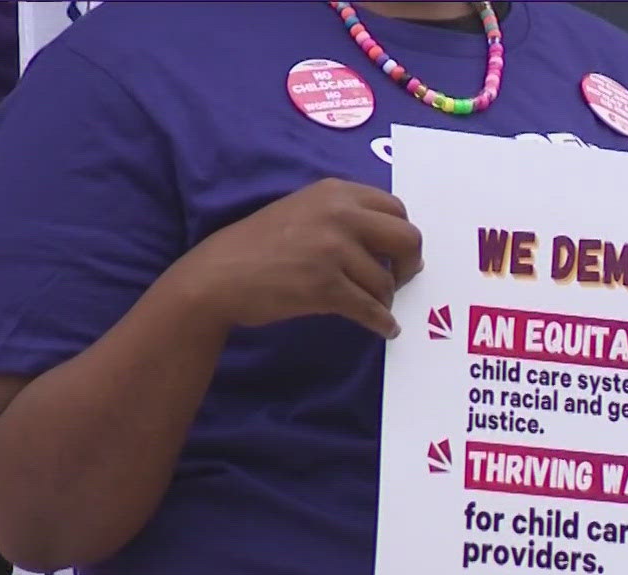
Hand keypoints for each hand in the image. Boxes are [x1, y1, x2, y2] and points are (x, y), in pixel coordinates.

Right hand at [175, 177, 422, 337]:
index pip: (395, 208)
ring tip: (373, 306)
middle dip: (409, 265)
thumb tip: (396, 247)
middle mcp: (339, 214)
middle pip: (407, 238)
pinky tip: (384, 329)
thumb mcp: (304, 211)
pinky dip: (382, 323)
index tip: (396, 254)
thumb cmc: (259, 246)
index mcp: (335, 192)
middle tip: (399, 281)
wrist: (218, 276)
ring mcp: (333, 250)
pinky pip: (371, 309)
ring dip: (385, 299)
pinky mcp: (326, 287)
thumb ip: (345, 217)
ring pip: (386, 281)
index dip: (402, 235)